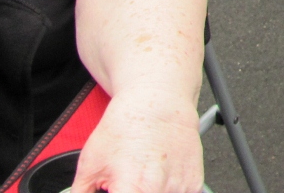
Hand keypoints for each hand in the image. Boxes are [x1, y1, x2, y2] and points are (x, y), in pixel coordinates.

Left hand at [71, 88, 202, 192]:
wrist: (157, 100)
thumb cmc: (125, 126)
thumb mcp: (89, 166)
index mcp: (134, 190)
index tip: (110, 192)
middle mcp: (161, 191)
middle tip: (122, 186)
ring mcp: (181, 189)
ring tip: (140, 182)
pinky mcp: (194, 183)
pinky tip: (155, 181)